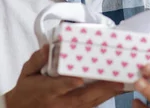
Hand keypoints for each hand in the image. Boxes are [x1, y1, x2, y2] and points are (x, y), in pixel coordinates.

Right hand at [5, 44, 124, 107]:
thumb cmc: (27, 89)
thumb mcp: (27, 72)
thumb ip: (37, 60)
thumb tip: (46, 48)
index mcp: (45, 91)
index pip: (58, 87)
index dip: (68, 83)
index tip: (78, 78)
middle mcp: (58, 103)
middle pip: (80, 98)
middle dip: (100, 89)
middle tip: (117, 80)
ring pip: (89, 104)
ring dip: (106, 95)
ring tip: (122, 84)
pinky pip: (89, 107)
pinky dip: (102, 99)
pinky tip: (113, 91)